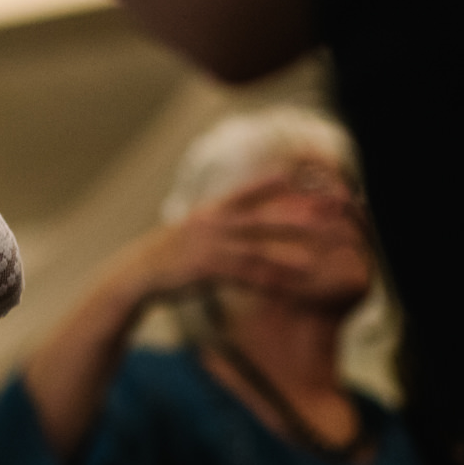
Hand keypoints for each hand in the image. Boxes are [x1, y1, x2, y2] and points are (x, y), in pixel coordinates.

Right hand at [123, 169, 372, 312]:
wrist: (136, 274)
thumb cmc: (169, 255)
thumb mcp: (191, 230)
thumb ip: (217, 221)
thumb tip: (237, 214)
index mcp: (211, 210)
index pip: (250, 191)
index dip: (279, 183)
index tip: (308, 178)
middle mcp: (211, 223)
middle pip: (261, 217)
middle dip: (297, 216)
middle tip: (327, 217)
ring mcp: (207, 245)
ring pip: (255, 248)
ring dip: (287, 254)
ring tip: (315, 261)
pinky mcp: (203, 268)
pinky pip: (242, 275)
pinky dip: (267, 280)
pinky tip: (285, 286)